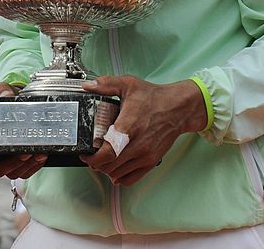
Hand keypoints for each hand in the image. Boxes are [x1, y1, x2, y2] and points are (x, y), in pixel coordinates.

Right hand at [0, 83, 47, 179]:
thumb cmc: (9, 102)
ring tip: (38, 152)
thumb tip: (4, 94)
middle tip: (24, 153)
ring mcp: (9, 162)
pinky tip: (43, 155)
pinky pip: (27, 171)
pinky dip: (35, 165)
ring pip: (14, 173)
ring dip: (26, 165)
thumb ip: (3, 91)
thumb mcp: (4, 93)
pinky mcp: (23, 164)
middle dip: (11, 163)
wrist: (24, 106)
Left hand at [79, 76, 204, 186]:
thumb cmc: (154, 97)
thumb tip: (87, 85)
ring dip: (107, 170)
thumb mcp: (128, 84)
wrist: (178, 108)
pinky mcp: (151, 161)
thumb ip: (106, 84)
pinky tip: (115, 169)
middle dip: (96, 164)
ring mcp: (145, 156)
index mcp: (129, 127)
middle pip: (110, 166)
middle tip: (90, 156)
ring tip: (101, 160)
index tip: (85, 154)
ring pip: (119, 174)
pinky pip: (131, 178)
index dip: (93, 158)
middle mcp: (138, 145)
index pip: (108, 153)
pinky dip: (120, 177)